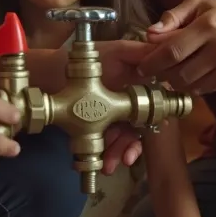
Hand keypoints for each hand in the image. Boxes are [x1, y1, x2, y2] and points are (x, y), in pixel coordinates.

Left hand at [94, 40, 159, 174]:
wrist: (49, 74)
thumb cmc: (85, 59)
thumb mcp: (116, 51)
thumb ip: (140, 52)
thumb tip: (166, 57)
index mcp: (137, 85)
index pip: (155, 104)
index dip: (157, 118)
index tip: (156, 130)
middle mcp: (129, 102)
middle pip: (139, 127)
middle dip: (133, 145)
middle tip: (127, 158)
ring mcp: (114, 115)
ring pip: (124, 138)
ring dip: (119, 153)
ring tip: (109, 165)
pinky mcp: (100, 126)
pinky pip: (109, 143)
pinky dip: (108, 154)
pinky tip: (104, 163)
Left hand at [137, 0, 215, 94]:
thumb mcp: (202, 5)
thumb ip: (174, 17)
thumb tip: (150, 34)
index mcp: (208, 25)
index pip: (172, 50)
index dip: (152, 61)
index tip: (141, 66)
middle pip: (178, 71)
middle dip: (161, 74)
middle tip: (154, 71)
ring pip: (190, 84)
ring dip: (175, 82)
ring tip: (171, 73)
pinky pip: (204, 89)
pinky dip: (191, 86)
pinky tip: (189, 77)